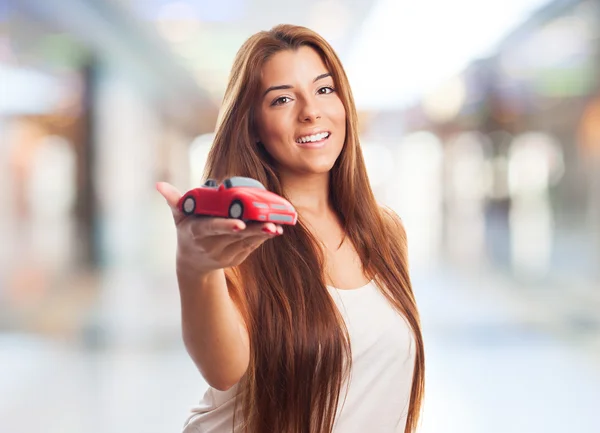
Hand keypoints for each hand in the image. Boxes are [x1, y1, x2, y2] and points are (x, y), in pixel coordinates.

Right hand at [156, 182, 282, 276]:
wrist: (193, 261)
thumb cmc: (187, 231)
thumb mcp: (179, 217)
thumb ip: (174, 200)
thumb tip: (160, 185)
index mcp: (196, 232)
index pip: (211, 228)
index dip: (225, 226)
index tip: (240, 224)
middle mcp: (209, 246)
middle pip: (234, 236)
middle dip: (253, 230)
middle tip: (270, 224)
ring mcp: (223, 255)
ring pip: (246, 242)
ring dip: (262, 233)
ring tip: (277, 225)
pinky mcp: (235, 260)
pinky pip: (251, 247)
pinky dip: (262, 238)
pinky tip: (274, 229)